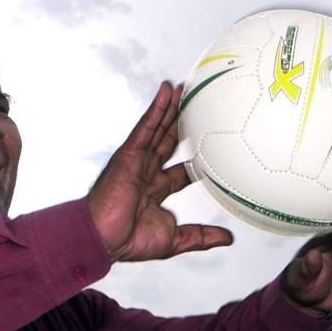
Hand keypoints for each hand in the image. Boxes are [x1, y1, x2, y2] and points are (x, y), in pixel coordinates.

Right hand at [87, 82, 232, 262]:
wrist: (104, 238)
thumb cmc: (130, 241)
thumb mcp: (175, 240)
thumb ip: (201, 236)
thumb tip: (227, 238)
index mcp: (156, 191)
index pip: (181, 170)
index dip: (196, 158)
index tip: (213, 147)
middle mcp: (147, 173)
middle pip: (169, 142)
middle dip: (183, 125)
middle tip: (200, 106)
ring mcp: (137, 162)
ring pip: (159, 129)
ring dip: (172, 108)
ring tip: (186, 89)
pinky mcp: (128, 154)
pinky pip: (145, 127)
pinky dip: (156, 109)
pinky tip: (167, 91)